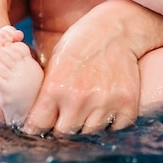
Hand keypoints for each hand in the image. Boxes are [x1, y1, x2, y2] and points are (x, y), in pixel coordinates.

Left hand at [22, 0, 140, 134]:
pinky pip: (113, 129)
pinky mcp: (127, 105)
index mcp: (55, 87)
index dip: (37, 126)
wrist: (117, 29)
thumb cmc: (81, 42)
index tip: (40, 124)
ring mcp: (104, 103)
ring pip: (89, 132)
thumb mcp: (55, 60)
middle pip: (64, 133)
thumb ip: (47, 90)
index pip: (38, 125)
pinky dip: (109, 122)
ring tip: (87, 106)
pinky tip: (105, 105)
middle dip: (62, 126)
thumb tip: (35, 116)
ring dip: (86, 123)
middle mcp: (79, 99)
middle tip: (66, 115)